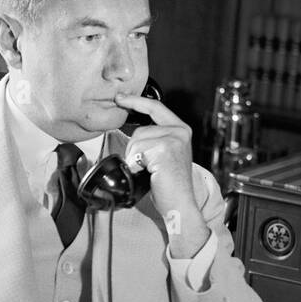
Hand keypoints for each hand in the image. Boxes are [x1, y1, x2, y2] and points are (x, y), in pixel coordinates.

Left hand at [114, 91, 211, 256]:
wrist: (180, 204)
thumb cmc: (169, 185)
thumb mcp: (164, 155)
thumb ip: (155, 139)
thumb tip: (131, 132)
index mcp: (180, 129)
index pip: (155, 107)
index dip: (135, 101)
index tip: (120, 97)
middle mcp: (180, 131)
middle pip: (139, 131)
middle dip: (134, 151)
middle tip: (147, 168)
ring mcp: (174, 139)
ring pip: (136, 142)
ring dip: (135, 160)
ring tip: (150, 172)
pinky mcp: (166, 149)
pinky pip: (137, 152)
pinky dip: (137, 165)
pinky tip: (150, 173)